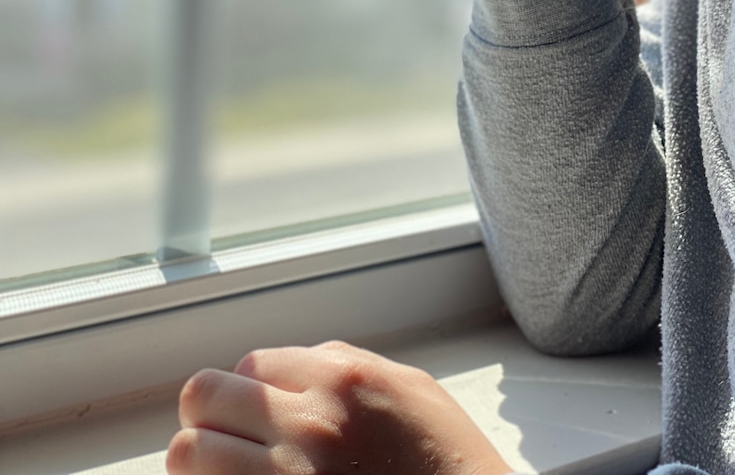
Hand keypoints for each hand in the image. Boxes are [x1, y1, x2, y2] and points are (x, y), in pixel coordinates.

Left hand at [166, 339, 512, 474]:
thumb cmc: (449, 464)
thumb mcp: (407, 389)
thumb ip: (345, 367)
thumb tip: (296, 368)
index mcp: (340, 379)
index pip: (250, 365)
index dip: (252, 392)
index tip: (263, 417)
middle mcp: (307, 425)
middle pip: (204, 397)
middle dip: (211, 418)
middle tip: (230, 442)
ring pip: (189, 455)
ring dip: (203, 463)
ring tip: (230, 473)